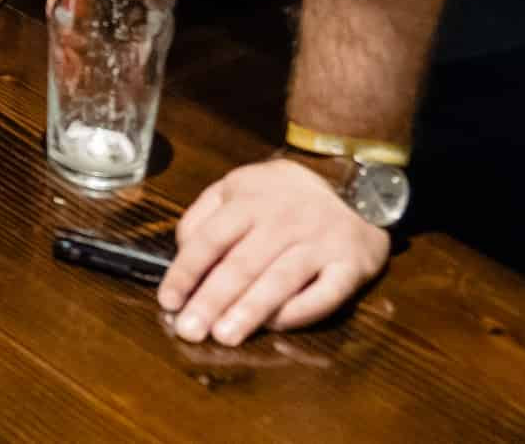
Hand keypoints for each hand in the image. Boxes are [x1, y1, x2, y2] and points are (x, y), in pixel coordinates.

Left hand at [158, 158, 390, 343]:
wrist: (356, 187)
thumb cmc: (282, 197)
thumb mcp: (236, 188)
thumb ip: (204, 217)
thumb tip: (183, 255)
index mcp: (249, 200)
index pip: (210, 238)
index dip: (186, 271)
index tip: (168, 301)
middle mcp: (284, 220)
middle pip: (242, 264)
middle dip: (212, 300)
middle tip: (190, 330)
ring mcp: (320, 242)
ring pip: (280, 280)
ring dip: (249, 310)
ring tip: (224, 336)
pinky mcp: (351, 265)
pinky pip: (324, 294)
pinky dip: (299, 312)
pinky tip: (274, 326)